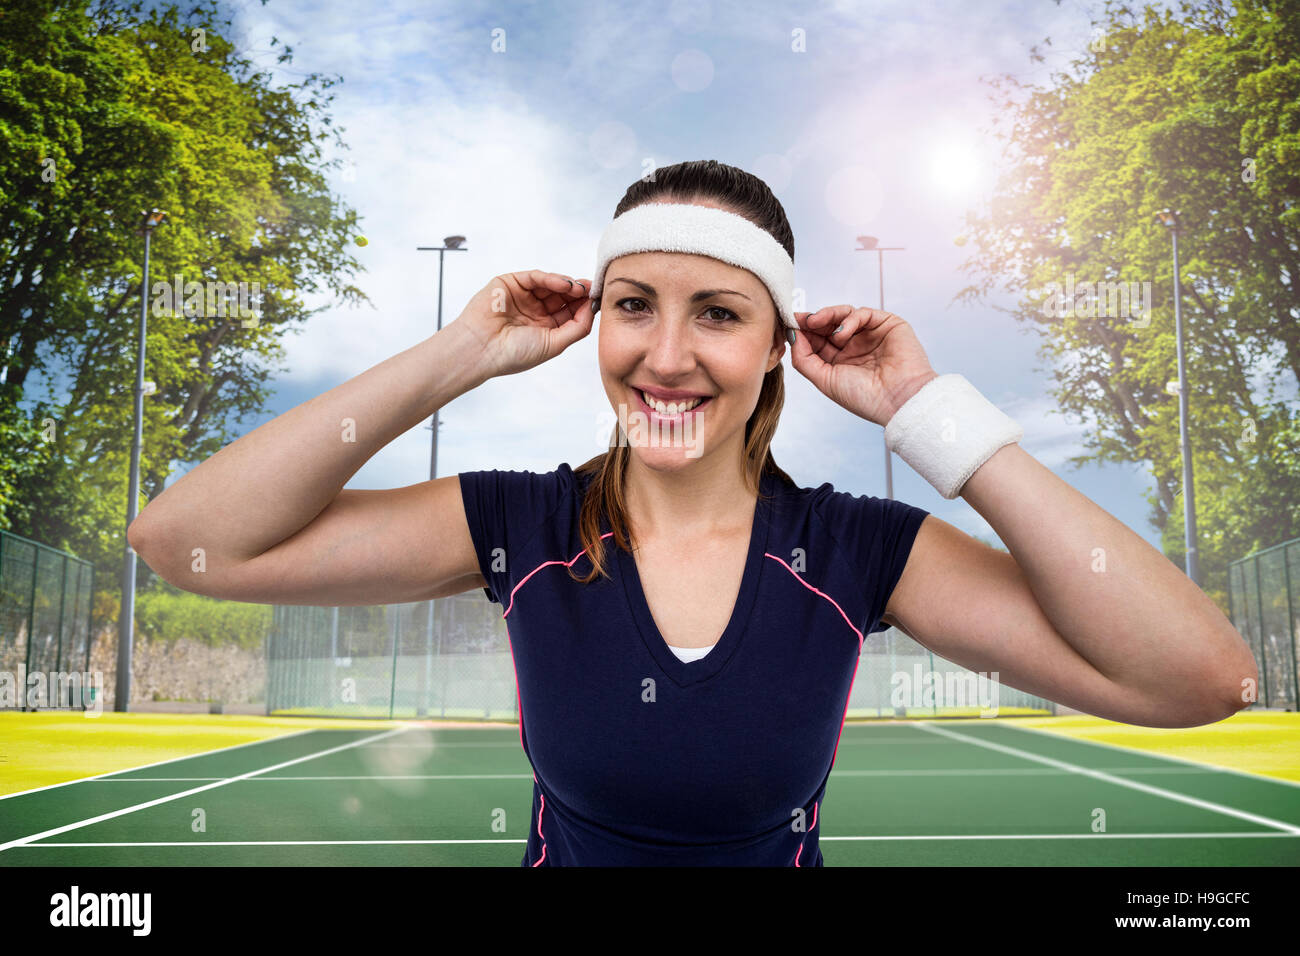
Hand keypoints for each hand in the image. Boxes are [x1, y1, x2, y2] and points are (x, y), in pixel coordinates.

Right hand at [453, 270, 593, 377]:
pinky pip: (535, 277)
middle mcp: (535, 311)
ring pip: (551, 285)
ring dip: (568, 284)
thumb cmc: (514, 353)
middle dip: (579, 292)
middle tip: (593, 289)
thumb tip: (594, 307)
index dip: (585, 305)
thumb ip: (578, 327)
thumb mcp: (555, 344)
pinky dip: (551, 278)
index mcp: (545, 328)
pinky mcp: (510, 283)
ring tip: (580, 287)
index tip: (598, 300)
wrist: (481, 349)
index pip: (571, 312)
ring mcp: (523, 297)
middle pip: (563, 296)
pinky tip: (565, 284)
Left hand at [788, 305, 938, 426]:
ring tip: (816, 322)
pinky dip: (848, 319)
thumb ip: (804, 358)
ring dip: (827, 316)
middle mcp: (854, 347)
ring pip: (843, 315)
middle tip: (799, 318)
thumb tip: (792, 334)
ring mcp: (871, 335)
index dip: (802, 331)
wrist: (898, 400)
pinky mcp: (887, 324)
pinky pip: (863, 313)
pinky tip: (841, 334)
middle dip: (811, 320)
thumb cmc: (863, 397)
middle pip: (828, 325)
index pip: (816, 340)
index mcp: (839, 362)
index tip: (788, 323)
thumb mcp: (824, 380)